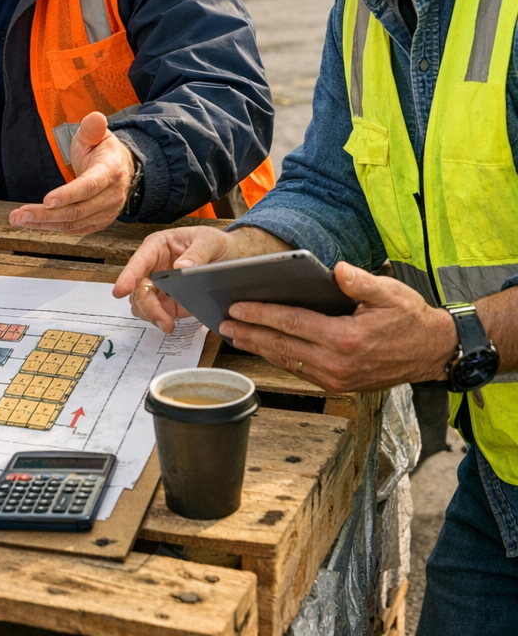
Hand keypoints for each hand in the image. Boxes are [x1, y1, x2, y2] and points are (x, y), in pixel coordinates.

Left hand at [8, 112, 134, 233]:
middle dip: (46, 214)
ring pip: (73, 223)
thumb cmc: (103, 151)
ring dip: (44, 223)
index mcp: (111, 171)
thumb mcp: (97, 135)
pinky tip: (34, 224)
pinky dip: (53, 228)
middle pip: (77, 210)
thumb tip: (96, 117)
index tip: (46, 200)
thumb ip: (92, 128)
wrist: (120, 169)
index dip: (67, 195)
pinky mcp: (99, 223)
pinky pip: (74, 229)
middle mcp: (112, 196)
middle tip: (20, 215)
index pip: (89, 186)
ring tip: (20, 219)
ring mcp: (107, 212)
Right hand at [112, 226, 237, 331]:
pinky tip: (170, 324)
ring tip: (168, 325)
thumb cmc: (216, 243)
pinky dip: (158, 320)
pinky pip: (155, 313)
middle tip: (162, 320)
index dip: (128, 275)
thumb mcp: (210, 241)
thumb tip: (179, 268)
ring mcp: (159, 285)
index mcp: (158, 246)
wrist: (231, 258)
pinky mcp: (168, 301)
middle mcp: (153, 266)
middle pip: (138, 287)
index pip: (139, 260)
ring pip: (142, 303)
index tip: (121, 290)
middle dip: (147, 305)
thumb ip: (197, 253)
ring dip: (151, 315)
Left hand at [218, 262, 458, 391]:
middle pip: (281, 346)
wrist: (433, 353)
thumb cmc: (410, 319)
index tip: (236, 307)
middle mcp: (337, 364)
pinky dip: (278, 358)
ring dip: (258, 348)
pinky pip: (299, 370)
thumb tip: (336, 270)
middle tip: (222, 323)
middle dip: (249, 333)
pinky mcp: (338, 385)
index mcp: (345, 339)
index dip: (261, 314)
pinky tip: (263, 347)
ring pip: (287, 361)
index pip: (292, 324)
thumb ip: (360, 281)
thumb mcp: (390, 292)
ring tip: (234, 335)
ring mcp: (337, 378)